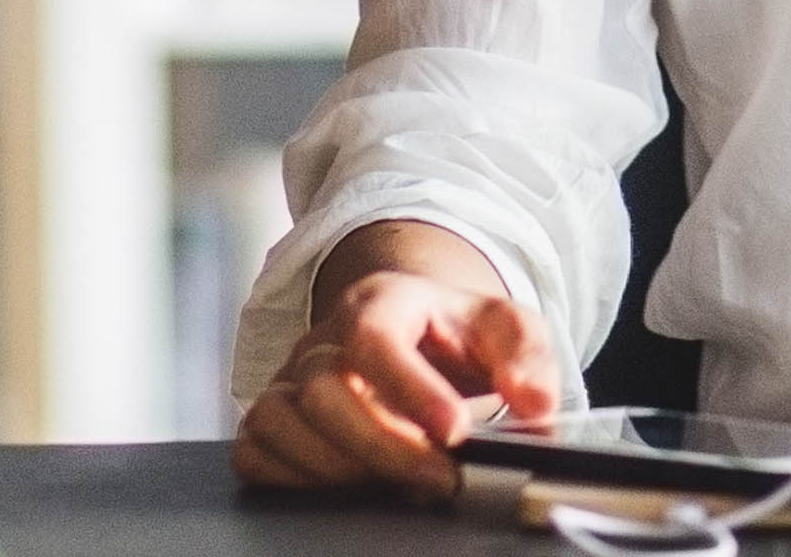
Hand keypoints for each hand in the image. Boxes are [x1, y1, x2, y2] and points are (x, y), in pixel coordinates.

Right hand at [232, 221, 559, 501]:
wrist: (417, 337)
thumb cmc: (457, 337)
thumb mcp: (507, 329)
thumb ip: (528, 358)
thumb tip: (536, 404)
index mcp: (380, 301)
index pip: (374, 336)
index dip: (409, 387)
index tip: (455, 431)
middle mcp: (324, 337)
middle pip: (323, 389)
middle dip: (383, 446)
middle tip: (441, 480)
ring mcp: (291, 379)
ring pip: (280, 421)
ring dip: (339, 468)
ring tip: (401, 488)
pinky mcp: (273, 418)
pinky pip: (254, 450)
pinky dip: (291, 478)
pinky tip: (345, 488)